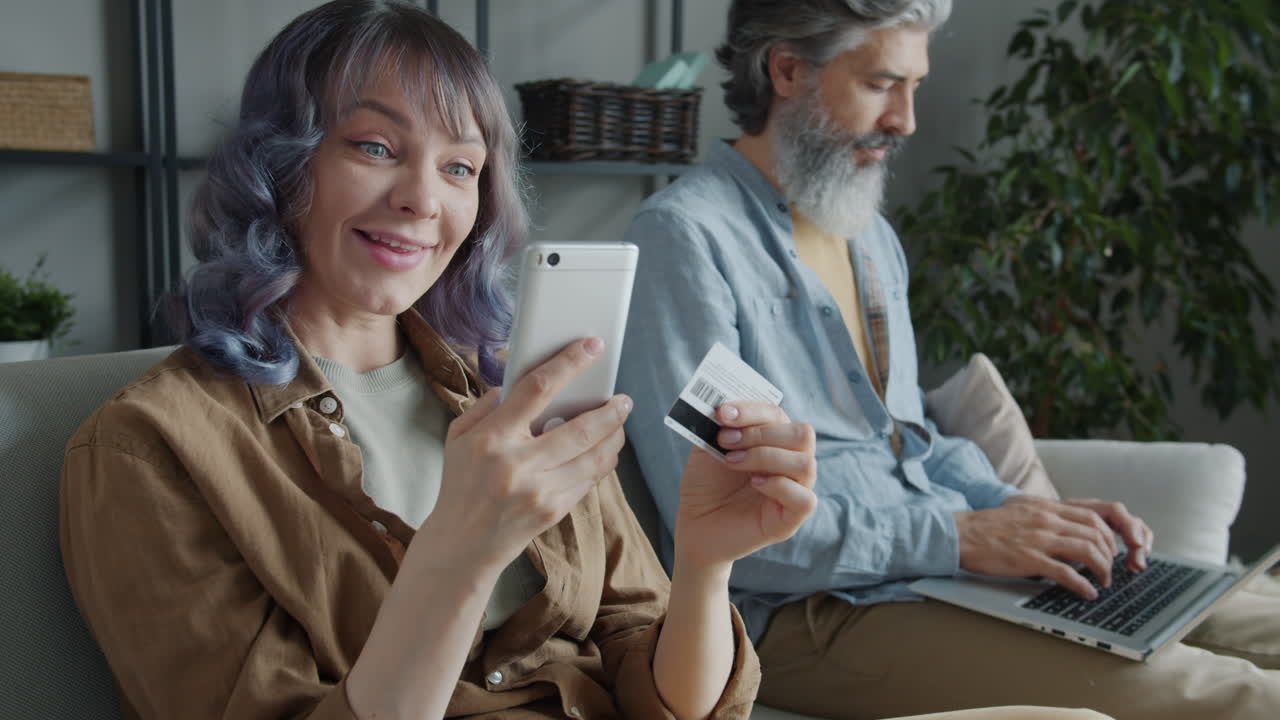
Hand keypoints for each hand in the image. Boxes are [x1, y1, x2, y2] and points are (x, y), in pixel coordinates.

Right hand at [412, 337, 631, 575]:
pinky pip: (590, 480)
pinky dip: (603, 463)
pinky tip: (605, 452)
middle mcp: (519, 463)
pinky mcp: (554, 510)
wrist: (462, 544)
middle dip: (611, 410)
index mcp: (492, 438)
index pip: (537, 389)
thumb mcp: (458, 438)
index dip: (569, 363)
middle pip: (581, 428)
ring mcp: (540, 490)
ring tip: (620, 422)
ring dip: (615, 436)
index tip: (591, 346)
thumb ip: (485, 407)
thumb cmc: (461, 485)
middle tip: (624, 399)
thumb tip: (515, 384)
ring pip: (595, 457)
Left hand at [671, 402, 817, 573]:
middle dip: (761, 432)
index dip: (752, 410)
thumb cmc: (705, 486)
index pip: (779, 415)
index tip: (722, 413)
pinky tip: (753, 483)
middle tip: (727, 440)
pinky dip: (778, 485)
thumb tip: (725, 403)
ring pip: (805, 463)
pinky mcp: (790, 520)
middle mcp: (790, 463)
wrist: (694, 525)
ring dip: (765, 456)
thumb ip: (720, 425)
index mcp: (774, 442)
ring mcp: (794, 491)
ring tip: (732, 461)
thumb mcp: (707, 448)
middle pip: (802, 434)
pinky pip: (805, 499)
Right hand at [954, 495, 1153, 599]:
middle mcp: (1047, 520)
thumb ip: (1046, 516)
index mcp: (1046, 507)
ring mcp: (1039, 539)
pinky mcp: (1029, 559)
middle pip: (1096, 533)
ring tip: (1102, 582)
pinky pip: (1066, 573)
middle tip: (1109, 570)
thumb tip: (1068, 530)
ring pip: (1087, 551)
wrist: (961, 534)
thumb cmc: (988, 526)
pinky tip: (1087, 593)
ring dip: (1102, 570)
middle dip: (1110, 555)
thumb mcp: (1022, 510)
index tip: (1109, 550)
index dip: (1108, 535)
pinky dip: (1083, 585)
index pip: (1092, 515)